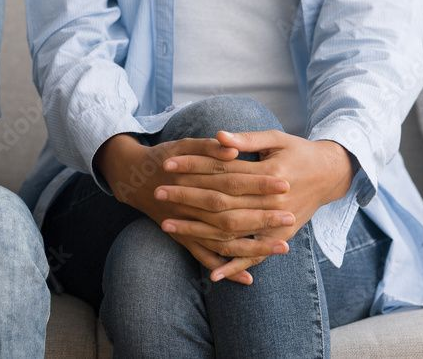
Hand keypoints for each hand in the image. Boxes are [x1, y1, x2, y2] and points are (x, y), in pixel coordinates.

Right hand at [96, 134, 293, 284]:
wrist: (132, 178)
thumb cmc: (163, 157)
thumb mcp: (183, 144)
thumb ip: (209, 147)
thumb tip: (233, 149)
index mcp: (192, 179)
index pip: (232, 182)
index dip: (258, 184)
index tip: (284, 184)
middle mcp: (189, 206)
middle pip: (231, 215)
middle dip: (262, 217)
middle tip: (290, 216)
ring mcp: (185, 225)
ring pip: (222, 241)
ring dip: (252, 247)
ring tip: (283, 246)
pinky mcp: (182, 238)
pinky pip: (205, 257)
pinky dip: (225, 269)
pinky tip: (248, 278)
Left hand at [156, 130, 353, 280]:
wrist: (331, 174)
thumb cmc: (298, 152)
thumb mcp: (276, 139)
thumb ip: (247, 140)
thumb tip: (219, 137)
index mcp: (271, 174)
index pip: (222, 170)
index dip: (194, 167)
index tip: (167, 164)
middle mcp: (273, 202)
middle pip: (221, 202)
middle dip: (187, 198)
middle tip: (157, 192)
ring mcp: (277, 223)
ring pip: (231, 231)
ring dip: (198, 231)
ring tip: (166, 226)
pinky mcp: (281, 237)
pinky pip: (255, 256)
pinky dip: (235, 266)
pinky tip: (212, 275)